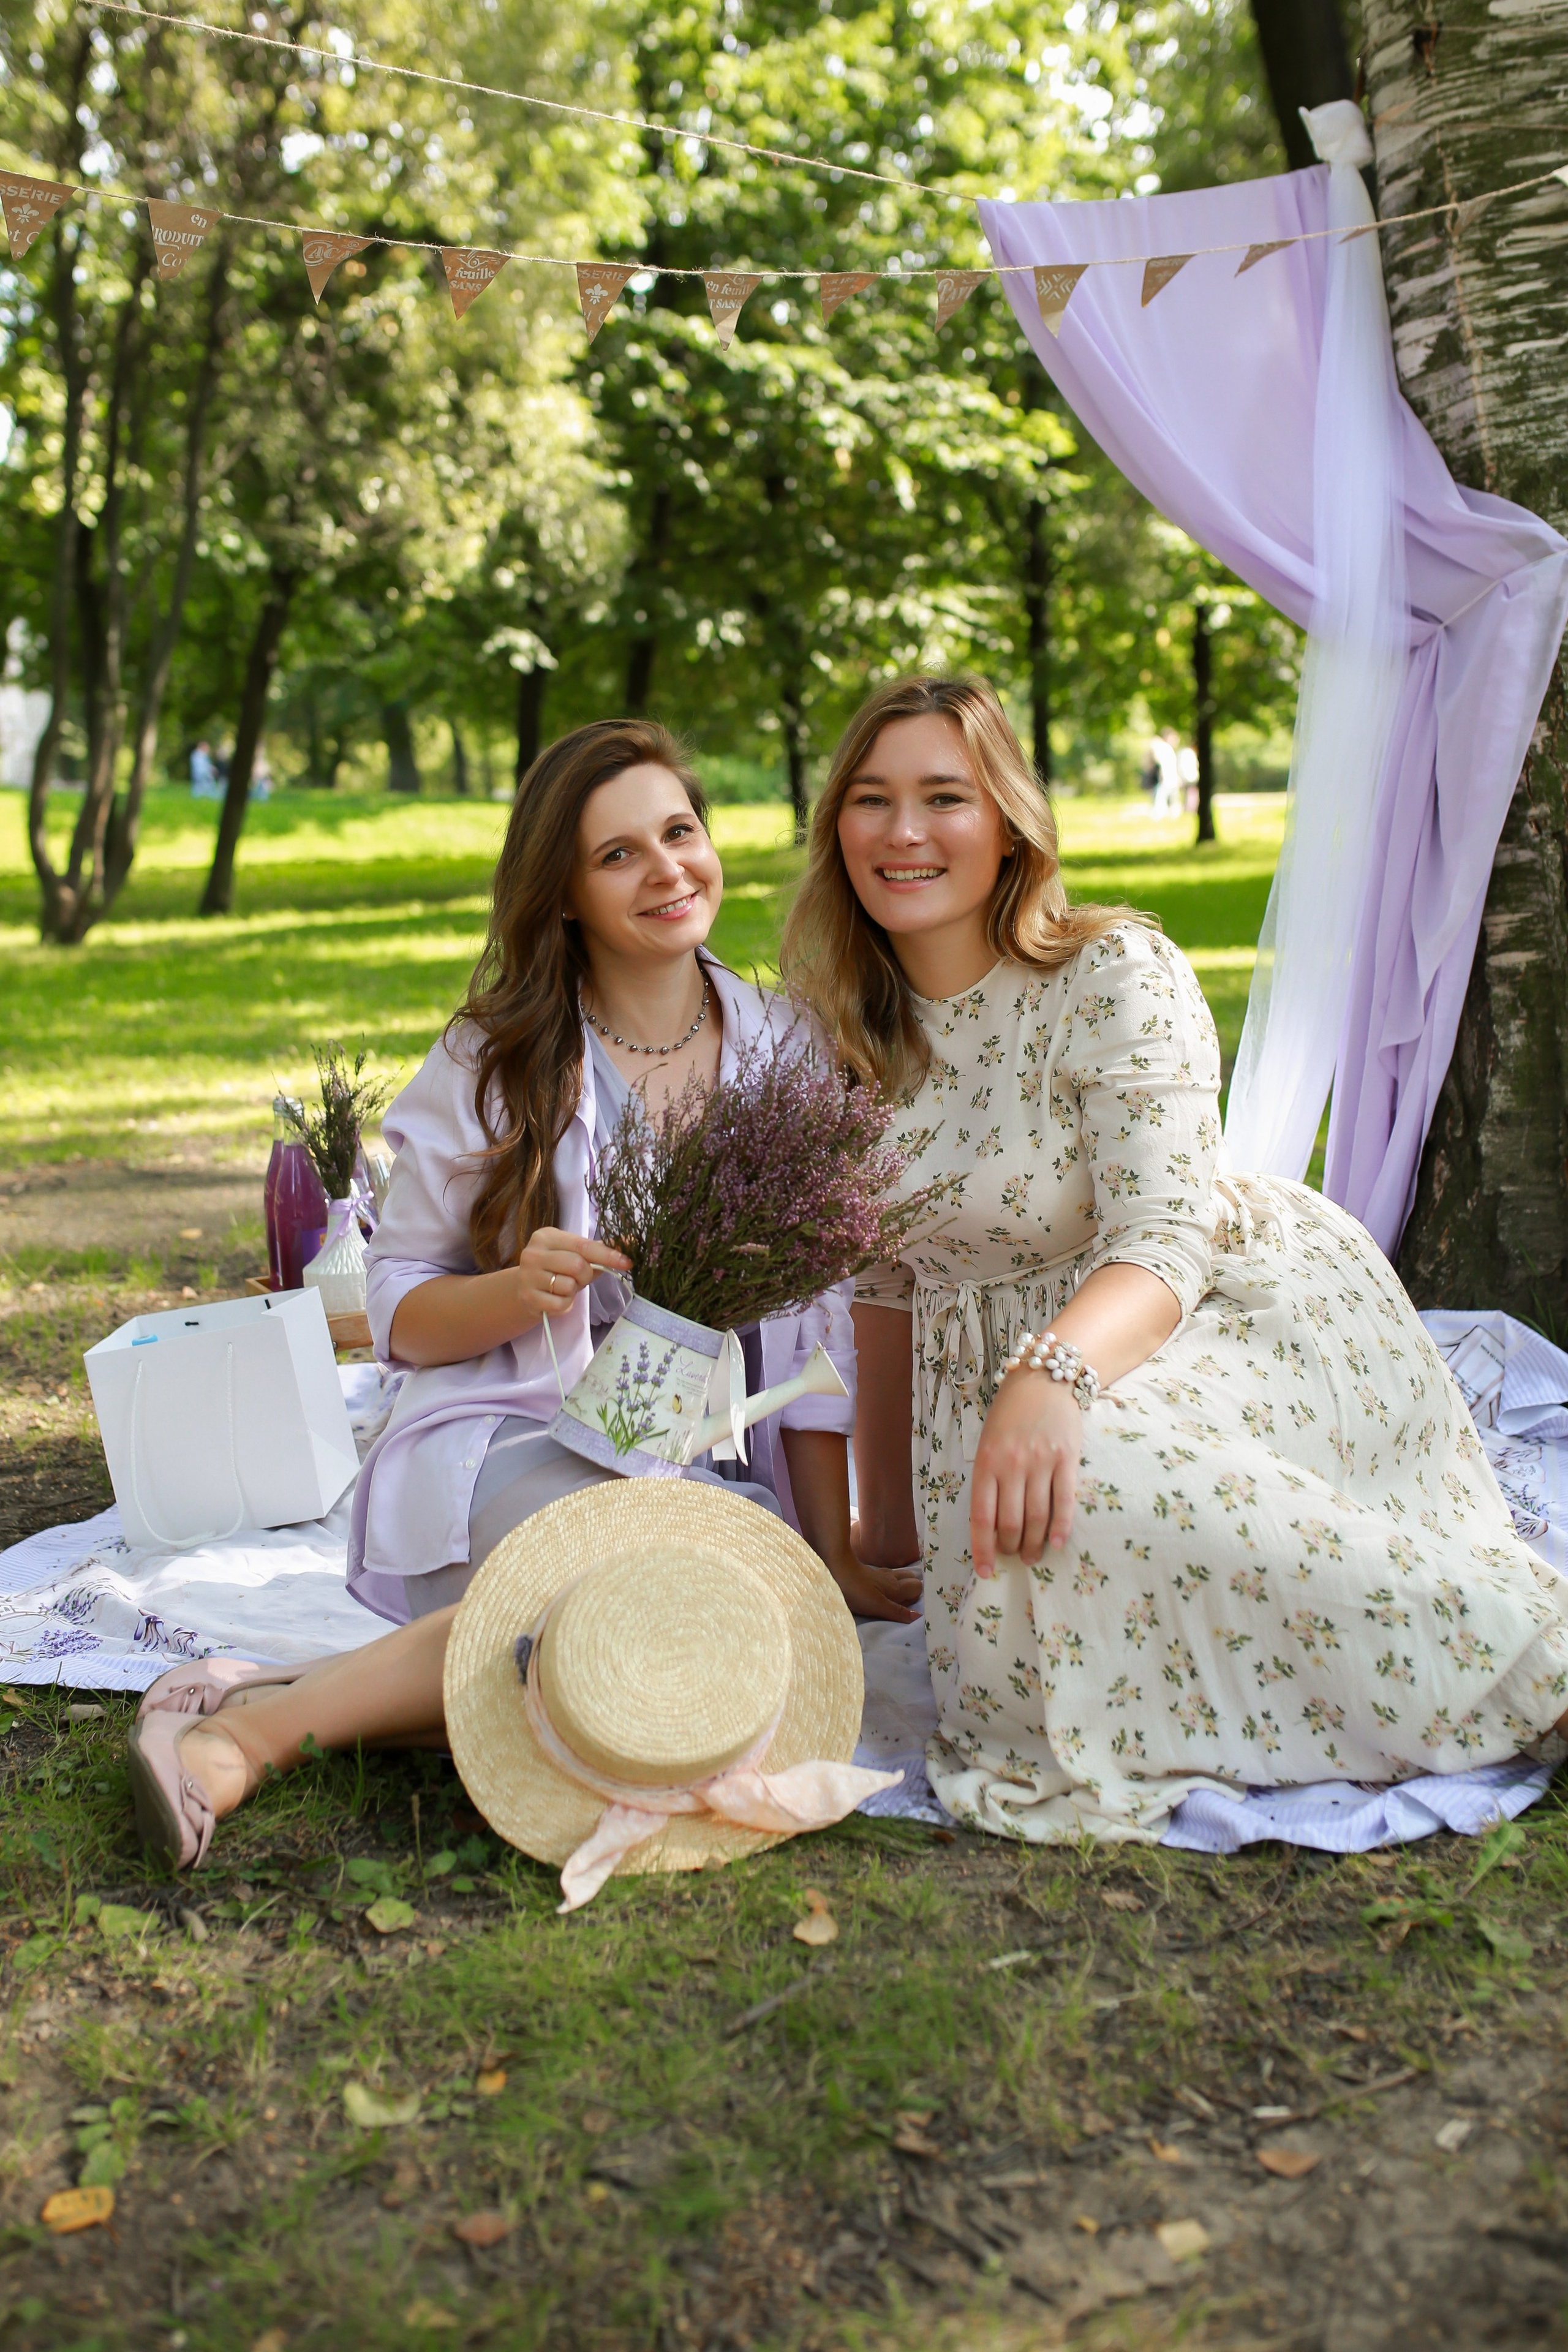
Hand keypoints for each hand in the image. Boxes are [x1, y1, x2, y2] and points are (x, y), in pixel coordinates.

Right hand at [516, 1226, 630, 1325]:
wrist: (524, 1288)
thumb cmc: (555, 1268)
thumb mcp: (573, 1254)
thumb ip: (599, 1249)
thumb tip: (630, 1241)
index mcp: (547, 1236)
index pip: (583, 1245)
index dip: (607, 1255)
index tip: (627, 1262)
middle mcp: (534, 1253)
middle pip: (577, 1265)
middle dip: (586, 1275)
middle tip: (579, 1278)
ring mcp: (528, 1276)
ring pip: (568, 1286)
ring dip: (573, 1291)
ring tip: (563, 1287)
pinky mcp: (528, 1298)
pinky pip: (561, 1304)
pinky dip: (565, 1305)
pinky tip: (556, 1299)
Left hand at [829, 1551, 921, 1623]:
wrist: (836, 1570)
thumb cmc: (856, 1591)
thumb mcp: (878, 1606)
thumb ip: (898, 1612)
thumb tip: (919, 1616)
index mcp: (896, 1587)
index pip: (918, 1587)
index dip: (916, 1597)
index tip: (908, 1607)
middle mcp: (892, 1578)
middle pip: (911, 1579)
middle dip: (911, 1590)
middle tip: (902, 1604)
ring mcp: (880, 1574)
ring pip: (899, 1576)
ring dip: (900, 1586)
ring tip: (893, 1599)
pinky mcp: (870, 1573)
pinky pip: (887, 1576)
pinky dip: (889, 1583)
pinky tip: (880, 1591)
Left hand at [971, 1372, 1081, 1578]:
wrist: (1044, 1379)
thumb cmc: (1010, 1415)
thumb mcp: (988, 1443)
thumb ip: (989, 1480)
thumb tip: (991, 1524)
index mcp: (986, 1463)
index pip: (981, 1517)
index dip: (983, 1548)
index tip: (985, 1571)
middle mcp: (1011, 1465)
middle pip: (1010, 1522)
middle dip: (1011, 1548)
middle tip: (1015, 1557)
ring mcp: (1040, 1462)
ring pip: (1037, 1517)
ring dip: (1034, 1544)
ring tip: (1033, 1556)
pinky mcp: (1067, 1459)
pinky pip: (1064, 1501)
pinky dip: (1060, 1527)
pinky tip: (1056, 1543)